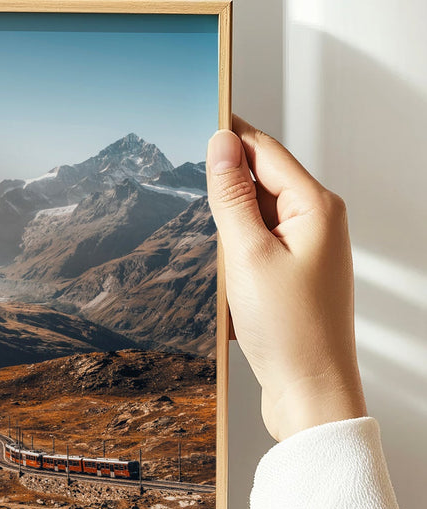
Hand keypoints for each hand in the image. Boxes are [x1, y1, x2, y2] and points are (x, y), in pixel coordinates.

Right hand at [206, 115, 366, 442]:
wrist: (311, 393)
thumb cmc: (290, 330)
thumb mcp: (247, 255)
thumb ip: (231, 195)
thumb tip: (221, 144)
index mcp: (316, 207)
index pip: (264, 150)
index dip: (228, 134)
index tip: (195, 115)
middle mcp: (318, 222)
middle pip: (258, 181)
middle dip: (223, 191)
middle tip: (191, 202)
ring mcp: (307, 250)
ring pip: (253, 218)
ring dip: (227, 232)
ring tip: (221, 267)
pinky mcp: (293, 274)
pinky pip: (255, 247)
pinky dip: (234, 258)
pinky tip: (227, 286)